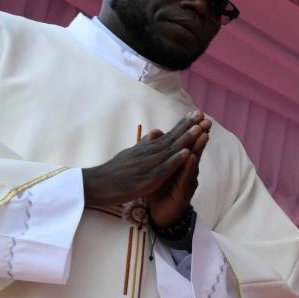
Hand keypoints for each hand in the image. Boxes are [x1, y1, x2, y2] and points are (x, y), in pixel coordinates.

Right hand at [81, 112, 208, 214]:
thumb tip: (155, 133)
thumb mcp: (131, 154)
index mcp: (146, 149)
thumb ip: (145, 145)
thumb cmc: (114, 172)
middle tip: (201, 113)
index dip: (182, 125)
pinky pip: (164, 168)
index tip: (195, 114)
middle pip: (172, 138)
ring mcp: (148, 165)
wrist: (97, 184)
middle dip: (188, 126)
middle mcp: (149, 153)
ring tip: (199, 128)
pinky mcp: (147, 178)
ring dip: (185, 139)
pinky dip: (175, 160)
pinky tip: (186, 153)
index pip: (168, 135)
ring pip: (170, 150)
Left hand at [147, 116, 210, 228]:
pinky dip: (188, 167)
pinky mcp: (184, 193)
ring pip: (193, 162)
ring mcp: (187, 181)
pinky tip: (191, 157)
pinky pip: (186, 178)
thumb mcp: (156, 166)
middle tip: (206, 120)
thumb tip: (155, 131)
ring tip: (203, 135)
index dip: (191, 128)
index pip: (186, 142)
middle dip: (200, 134)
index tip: (196, 112)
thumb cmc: (159, 190)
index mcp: (179, 163)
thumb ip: (157, 150)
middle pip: (194, 149)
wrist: (160, 214)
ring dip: (198, 148)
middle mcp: (187, 170)